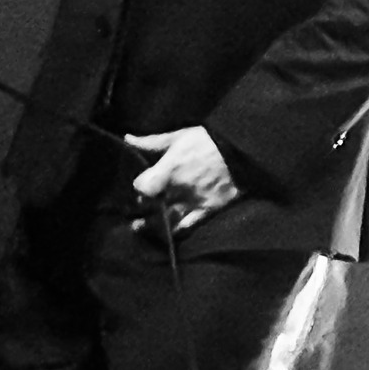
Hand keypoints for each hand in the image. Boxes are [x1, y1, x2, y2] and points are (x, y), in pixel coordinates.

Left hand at [125, 126, 240, 237]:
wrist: (240, 150)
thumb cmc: (207, 141)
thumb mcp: (178, 137)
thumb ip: (152, 142)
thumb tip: (128, 139)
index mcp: (169, 170)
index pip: (142, 187)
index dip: (139, 187)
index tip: (141, 185)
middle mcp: (178, 189)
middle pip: (151, 206)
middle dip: (143, 206)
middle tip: (139, 206)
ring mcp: (193, 202)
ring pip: (165, 220)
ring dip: (151, 225)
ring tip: (140, 227)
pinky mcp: (207, 210)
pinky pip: (188, 226)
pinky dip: (176, 230)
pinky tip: (168, 232)